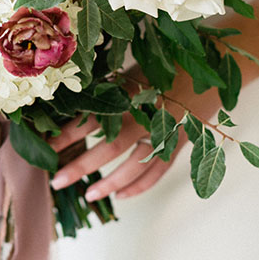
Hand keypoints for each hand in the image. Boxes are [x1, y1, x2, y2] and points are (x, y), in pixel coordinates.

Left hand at [48, 70, 217, 202]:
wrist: (212, 63)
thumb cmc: (165, 64)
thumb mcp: (132, 72)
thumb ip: (108, 91)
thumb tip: (72, 104)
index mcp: (131, 96)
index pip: (93, 119)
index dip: (68, 135)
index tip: (46, 146)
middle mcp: (147, 116)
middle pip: (109, 147)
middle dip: (81, 166)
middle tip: (57, 181)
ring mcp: (166, 132)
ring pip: (135, 165)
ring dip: (111, 183)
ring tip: (89, 195)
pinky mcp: (180, 142)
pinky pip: (159, 171)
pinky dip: (141, 185)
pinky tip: (122, 196)